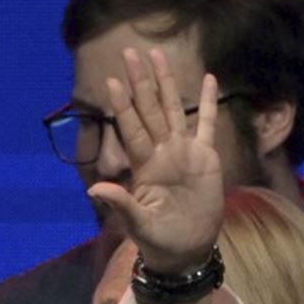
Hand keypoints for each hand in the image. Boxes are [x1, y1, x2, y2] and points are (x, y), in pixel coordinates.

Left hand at [87, 46, 223, 274]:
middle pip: (149, 110)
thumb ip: (120, 204)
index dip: (122, 106)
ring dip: (166, 83)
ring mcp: (184, 152)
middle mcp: (162, 152)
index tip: (112, 81)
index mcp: (144, 166)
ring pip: (174, 109)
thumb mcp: (138, 224)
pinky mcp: (206, 157)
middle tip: (130, 53)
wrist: (186, 250)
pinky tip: (209, 79)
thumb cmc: (159, 239)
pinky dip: (208, 103)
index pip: (131, 129)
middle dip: (140, 82)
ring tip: (158, 55)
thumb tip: (94, 191)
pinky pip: (207, 125)